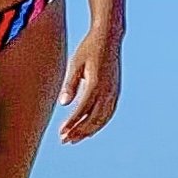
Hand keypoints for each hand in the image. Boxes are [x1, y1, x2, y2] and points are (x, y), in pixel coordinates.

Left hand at [58, 28, 121, 143]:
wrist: (109, 37)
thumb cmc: (89, 49)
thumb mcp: (76, 64)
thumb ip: (70, 85)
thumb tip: (62, 104)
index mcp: (96, 83)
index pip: (82, 110)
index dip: (72, 123)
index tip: (61, 133)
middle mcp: (107, 90)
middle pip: (93, 119)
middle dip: (79, 131)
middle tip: (65, 140)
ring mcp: (114, 92)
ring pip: (102, 119)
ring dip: (88, 131)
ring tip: (74, 138)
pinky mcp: (116, 92)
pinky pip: (108, 113)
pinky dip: (98, 124)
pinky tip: (89, 129)